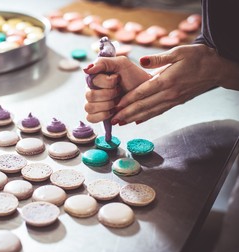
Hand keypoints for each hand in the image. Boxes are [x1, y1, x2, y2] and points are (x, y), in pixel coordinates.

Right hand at [84, 56, 150, 122]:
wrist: (145, 93)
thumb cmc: (134, 77)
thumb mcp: (121, 63)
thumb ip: (103, 62)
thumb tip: (86, 70)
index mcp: (95, 77)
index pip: (92, 81)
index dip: (107, 82)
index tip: (118, 79)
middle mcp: (92, 90)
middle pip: (89, 95)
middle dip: (108, 94)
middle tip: (119, 91)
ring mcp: (94, 103)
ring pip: (89, 107)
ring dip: (106, 105)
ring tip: (117, 102)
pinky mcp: (97, 115)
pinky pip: (90, 118)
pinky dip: (101, 116)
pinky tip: (112, 112)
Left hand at [111, 44, 238, 124]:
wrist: (217, 68)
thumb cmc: (197, 57)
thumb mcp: (179, 52)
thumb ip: (159, 58)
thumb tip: (142, 60)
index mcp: (167, 80)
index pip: (142, 93)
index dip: (127, 100)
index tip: (116, 105)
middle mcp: (169, 93)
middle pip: (143, 106)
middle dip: (126, 114)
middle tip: (113, 119)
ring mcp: (173, 100)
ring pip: (150, 112)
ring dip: (134, 118)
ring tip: (121, 123)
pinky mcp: (176, 102)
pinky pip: (159, 111)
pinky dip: (147, 117)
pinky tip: (138, 120)